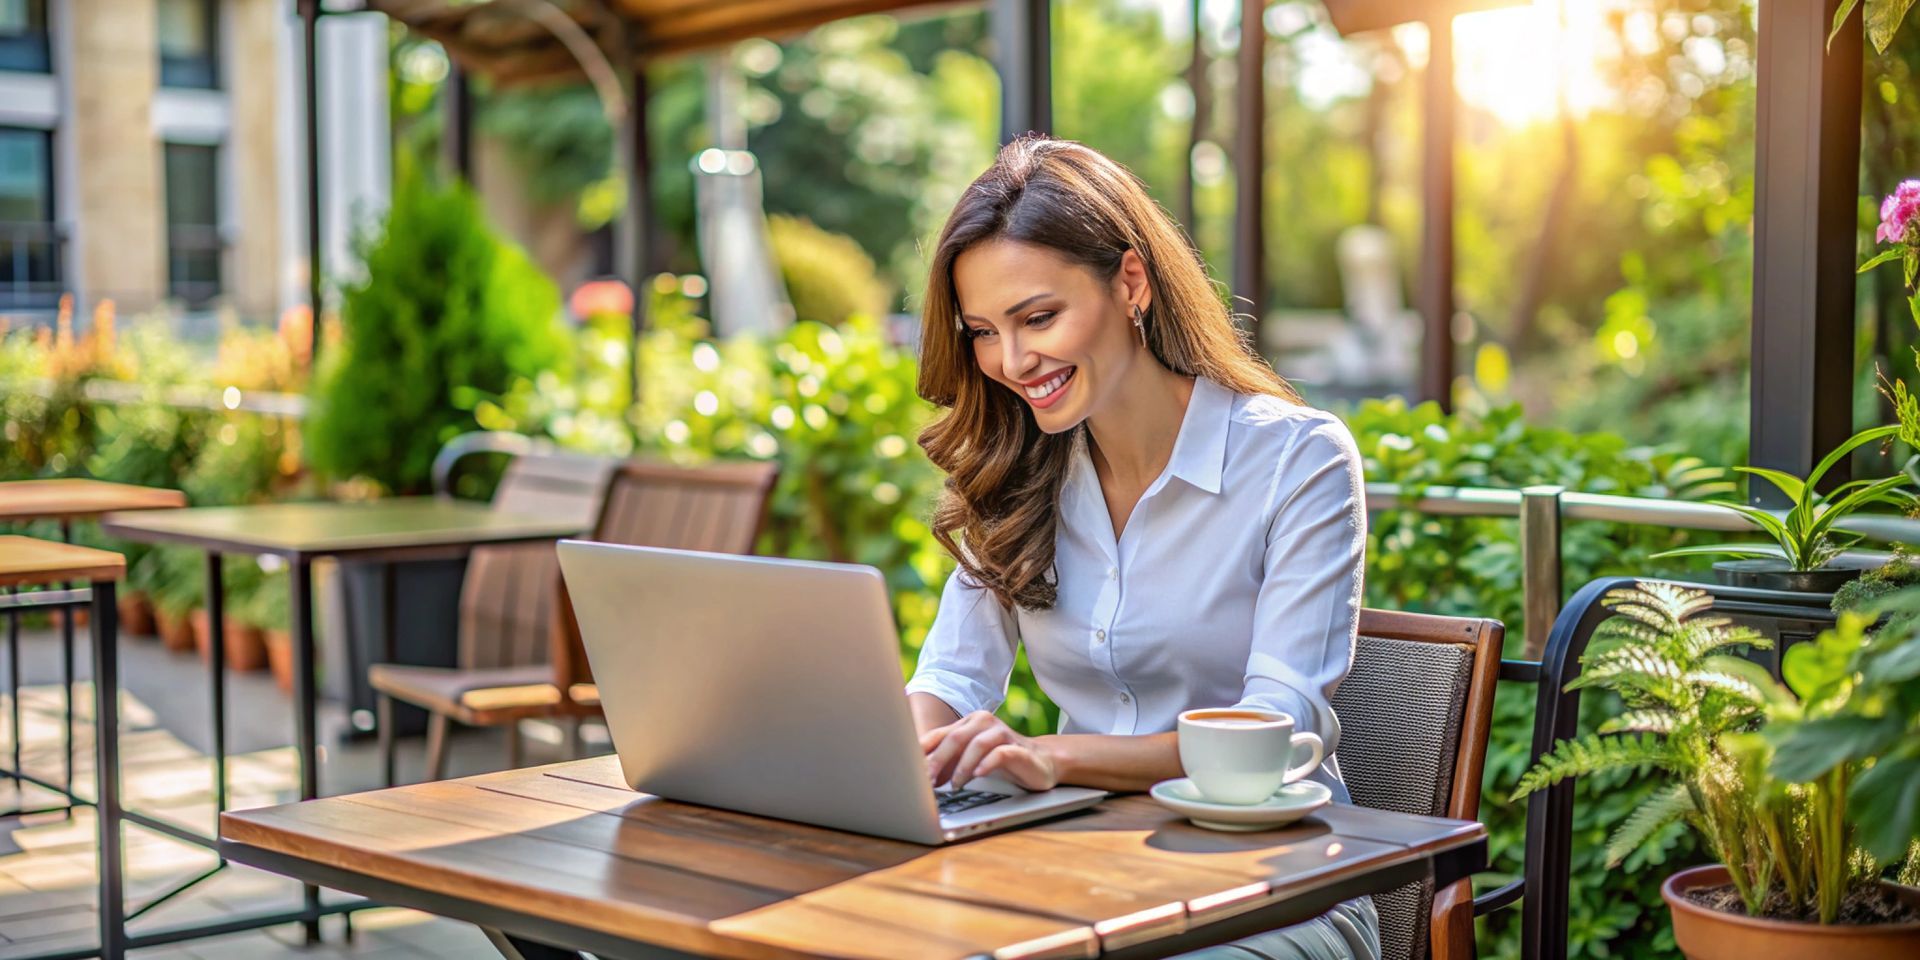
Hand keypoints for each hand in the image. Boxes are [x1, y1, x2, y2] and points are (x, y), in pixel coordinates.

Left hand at [920, 711, 1059, 790]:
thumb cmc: (1001, 761)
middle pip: (954, 739)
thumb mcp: (970, 759)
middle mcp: (983, 723)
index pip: (939, 735)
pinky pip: (1000, 753)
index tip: (908, 771)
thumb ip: (948, 762)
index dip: (923, 753)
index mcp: (968, 724)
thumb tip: (918, 776)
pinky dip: (987, 764)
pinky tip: (978, 775)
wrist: (1041, 762)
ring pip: (976, 744)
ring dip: (961, 766)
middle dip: (938, 761)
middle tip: (927, 782)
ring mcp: (1002, 733)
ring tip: (953, 785)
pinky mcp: (1018, 748)